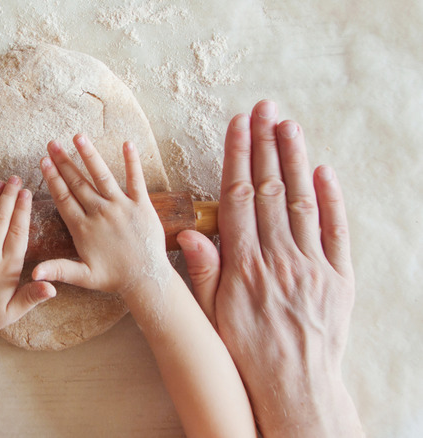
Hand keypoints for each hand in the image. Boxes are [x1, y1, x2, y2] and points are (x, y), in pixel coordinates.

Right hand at [32, 134, 172, 298]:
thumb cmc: (113, 278)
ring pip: (102, 177)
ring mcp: (122, 207)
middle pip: (78, 183)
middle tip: (52, 144)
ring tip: (78, 137)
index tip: (43, 162)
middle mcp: (101, 214)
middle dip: (64, 162)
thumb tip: (33, 274)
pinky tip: (128, 144)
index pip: (64, 198)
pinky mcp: (142, 206)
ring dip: (90, 155)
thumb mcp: (82, 277)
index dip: (53, 179)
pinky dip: (132, 162)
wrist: (146, 279)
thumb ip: (57, 270)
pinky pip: (136, 180)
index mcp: (84, 229)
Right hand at [177, 100, 362, 436]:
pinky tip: (323, 171)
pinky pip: (336, 230)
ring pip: (302, 201)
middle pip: (271, 189)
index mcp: (244, 263)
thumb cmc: (246, 348)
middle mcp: (278, 257)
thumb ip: (203, 270)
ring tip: (288, 125)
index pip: (239, 197)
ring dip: (295, 159)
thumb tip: (190, 233)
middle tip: (264, 108)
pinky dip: (331, 198)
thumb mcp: (211, 313)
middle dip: (266, 144)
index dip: (238, 157)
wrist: (292, 383)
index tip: (237, 125)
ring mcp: (312, 264)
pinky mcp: (338, 276)